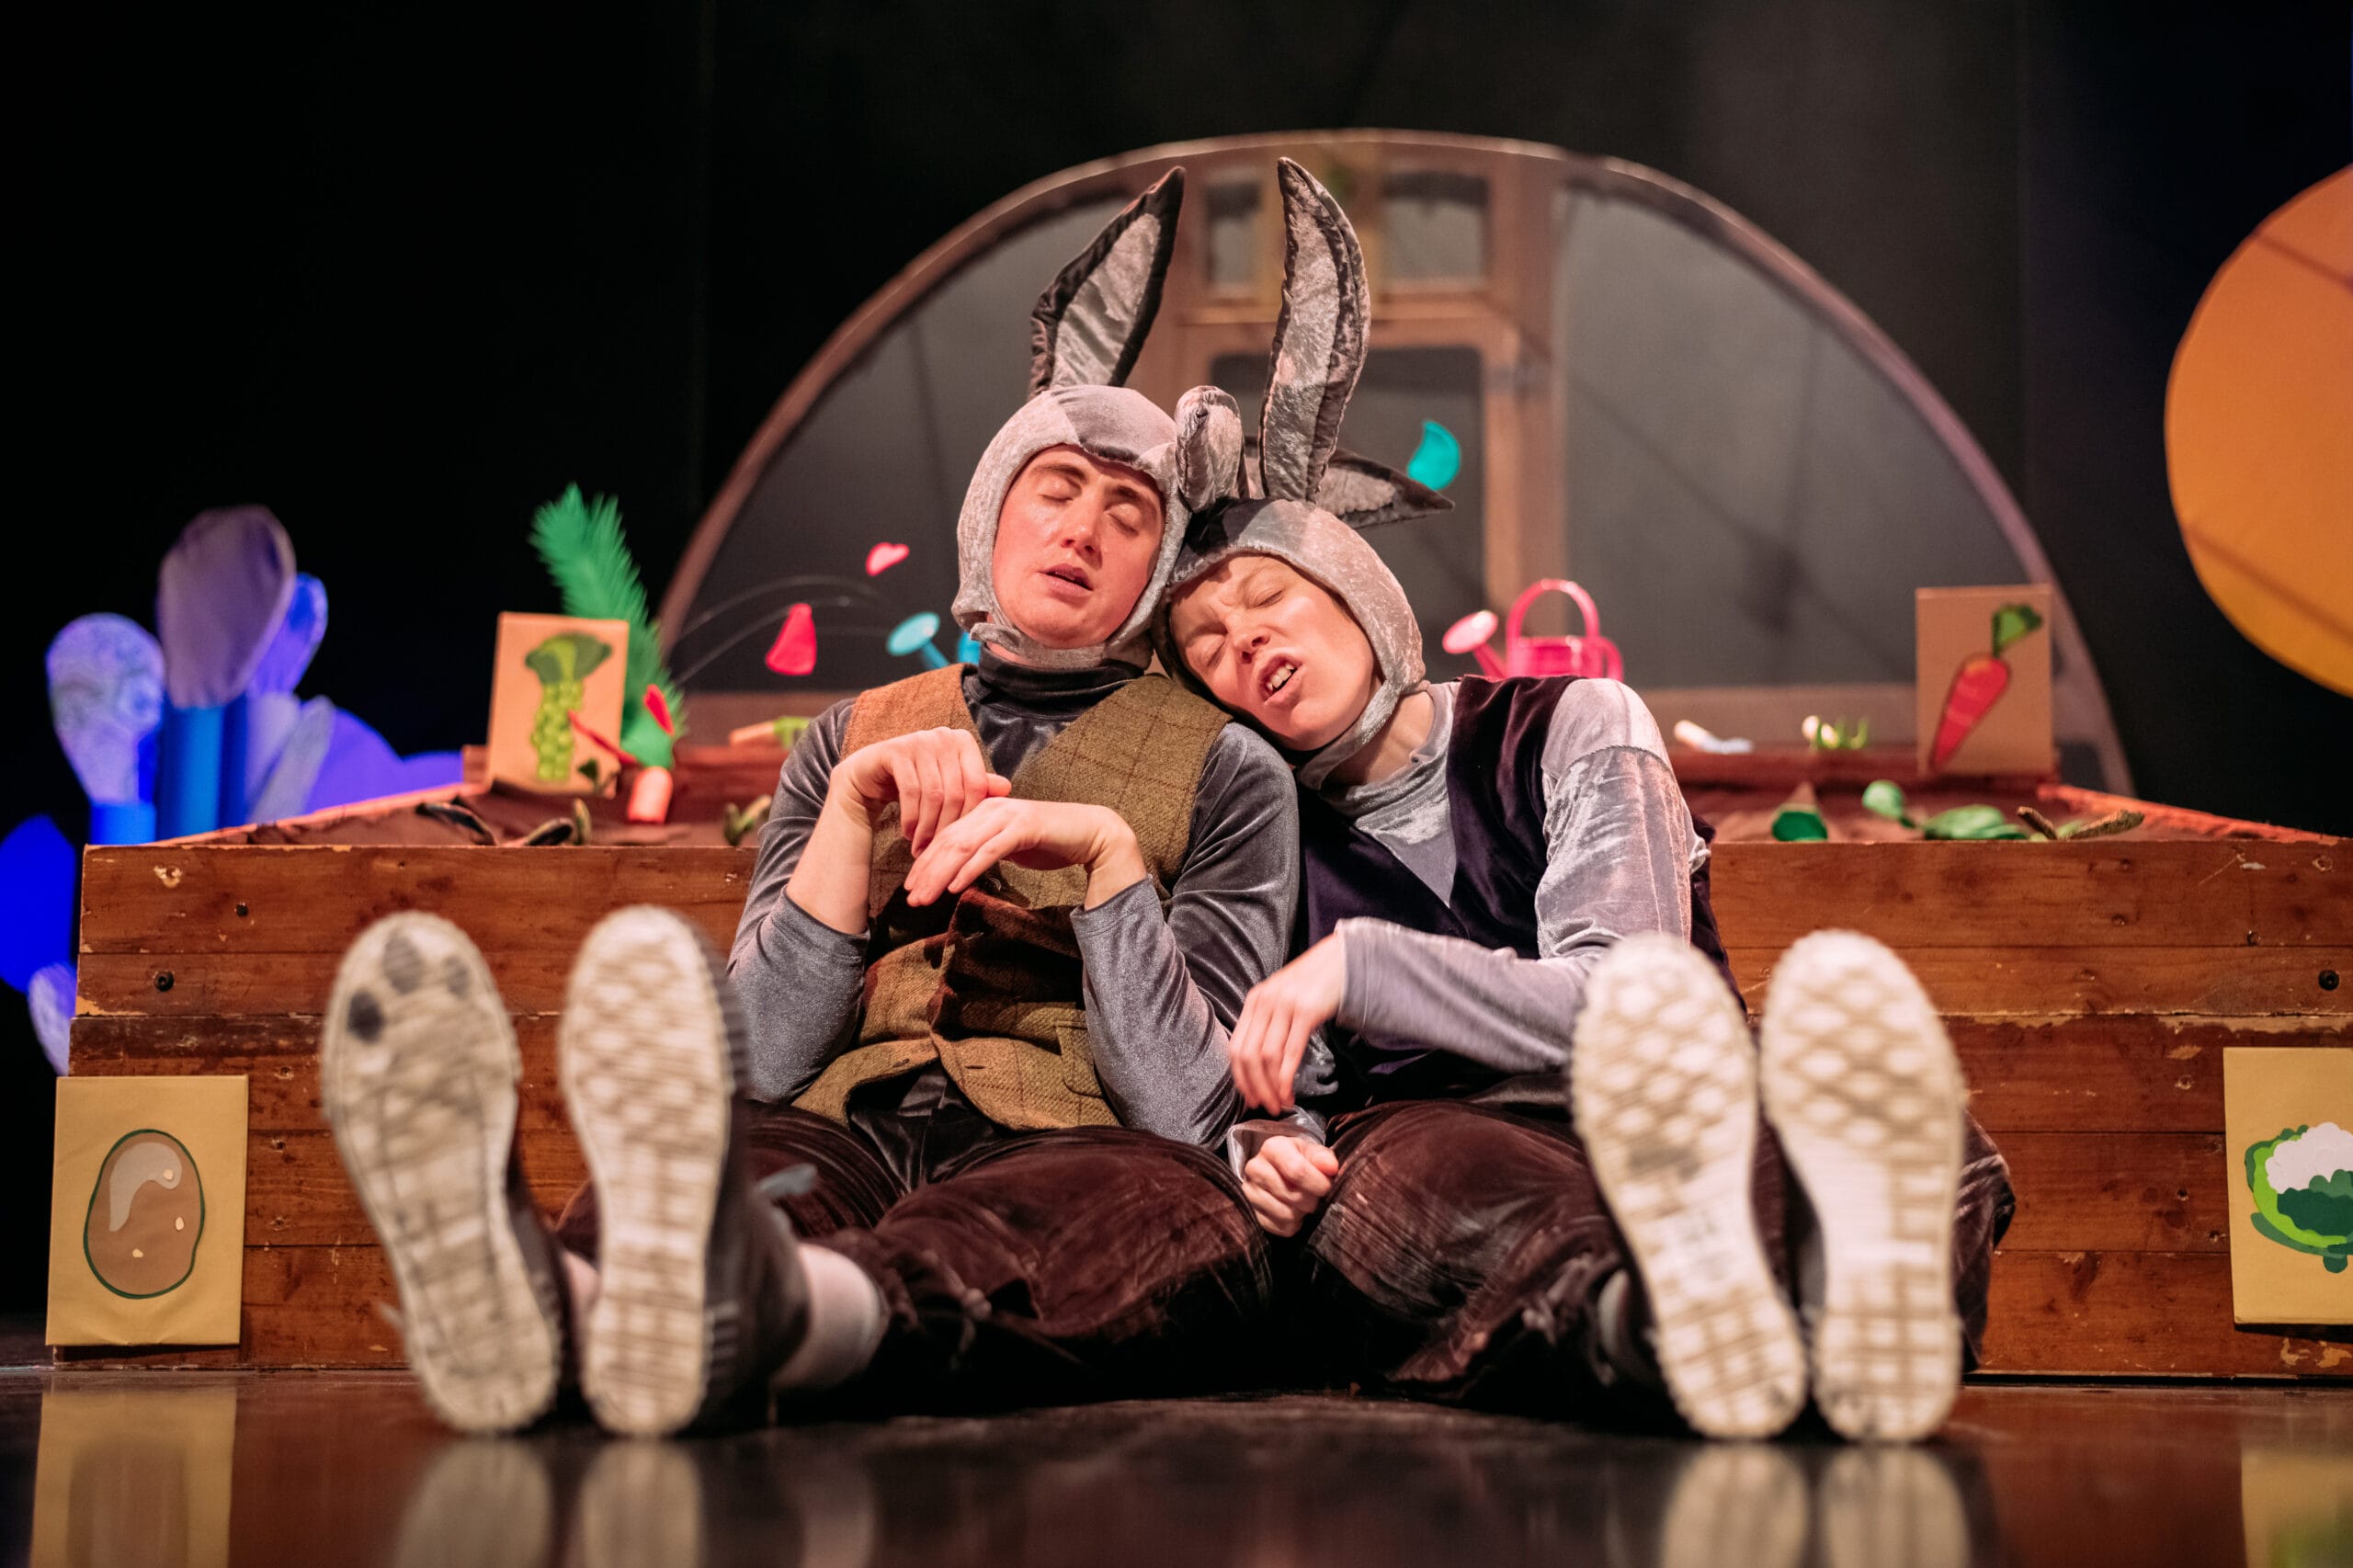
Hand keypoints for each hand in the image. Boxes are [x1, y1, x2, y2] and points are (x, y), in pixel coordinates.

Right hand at [828, 727, 1009, 852]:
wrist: (871, 775)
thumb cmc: (917, 783)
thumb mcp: (948, 785)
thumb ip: (976, 786)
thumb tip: (1008, 787)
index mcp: (962, 742)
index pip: (976, 785)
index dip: (970, 818)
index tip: (961, 842)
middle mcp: (943, 736)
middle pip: (955, 792)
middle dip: (947, 828)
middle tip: (938, 852)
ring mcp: (920, 740)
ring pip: (934, 795)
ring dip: (928, 828)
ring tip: (922, 848)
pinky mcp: (897, 750)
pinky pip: (911, 791)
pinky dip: (911, 819)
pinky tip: (908, 834)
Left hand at [902, 797, 1147, 908]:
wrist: (1092, 833)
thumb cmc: (1052, 840)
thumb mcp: (1010, 845)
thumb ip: (985, 850)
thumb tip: (961, 868)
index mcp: (984, 810)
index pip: (946, 837)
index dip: (925, 863)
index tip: (911, 887)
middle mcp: (991, 809)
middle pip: (948, 841)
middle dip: (926, 872)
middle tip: (910, 898)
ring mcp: (1007, 816)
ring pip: (963, 846)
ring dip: (940, 874)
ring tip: (925, 897)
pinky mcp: (1023, 827)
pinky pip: (989, 850)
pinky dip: (970, 869)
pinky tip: (955, 887)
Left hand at [1228, 933, 1345, 1112]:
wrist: (1341, 960)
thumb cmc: (1313, 984)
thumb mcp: (1282, 998)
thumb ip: (1268, 1022)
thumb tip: (1259, 1062)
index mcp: (1254, 1001)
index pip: (1236, 1047)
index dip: (1240, 1078)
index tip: (1250, 1097)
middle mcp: (1264, 1002)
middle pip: (1248, 1056)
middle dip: (1255, 1087)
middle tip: (1266, 1107)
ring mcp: (1285, 1005)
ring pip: (1267, 1057)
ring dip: (1271, 1087)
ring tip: (1281, 1103)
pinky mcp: (1307, 1010)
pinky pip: (1290, 1052)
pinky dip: (1286, 1078)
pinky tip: (1289, 1091)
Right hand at [1242, 1135, 1339, 1236]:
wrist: (1280, 1172)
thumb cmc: (1300, 1160)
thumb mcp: (1313, 1153)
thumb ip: (1323, 1158)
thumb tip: (1330, 1167)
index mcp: (1272, 1148)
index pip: (1297, 1170)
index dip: (1318, 1183)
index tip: (1327, 1187)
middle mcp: (1255, 1168)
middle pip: (1292, 1195)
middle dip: (1311, 1200)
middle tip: (1315, 1195)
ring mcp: (1250, 1192)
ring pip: (1286, 1214)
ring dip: (1302, 1212)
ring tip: (1303, 1202)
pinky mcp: (1251, 1213)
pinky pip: (1280, 1228)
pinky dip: (1293, 1224)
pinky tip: (1293, 1211)